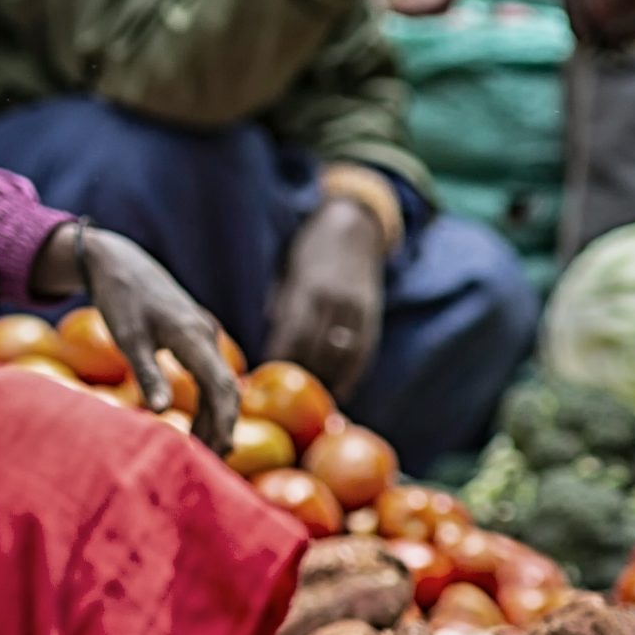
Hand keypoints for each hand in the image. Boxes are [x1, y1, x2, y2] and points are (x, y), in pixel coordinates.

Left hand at [36, 224, 240, 451]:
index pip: (220, 386)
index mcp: (192, 335)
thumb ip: (146, 374)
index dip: (223, 422)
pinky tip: (198, 426)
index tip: (217, 453)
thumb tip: (163, 413)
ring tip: (204, 452)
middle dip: (222, 427)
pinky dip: (208, 402)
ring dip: (215, 418)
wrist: (120, 262)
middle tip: (211, 464)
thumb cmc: (120, 299)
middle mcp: (206, 335)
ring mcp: (204, 334)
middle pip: (227, 389)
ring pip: (220, 383)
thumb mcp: (127, 338)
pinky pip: (211, 374)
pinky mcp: (196, 337)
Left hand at [266, 198, 388, 395]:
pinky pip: (361, 356)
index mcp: (308, 289)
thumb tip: (270, 342)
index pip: (291, 335)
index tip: (261, 380)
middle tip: (280, 403)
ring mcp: (357, 311)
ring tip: (308, 406)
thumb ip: (282, 306)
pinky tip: (337, 392)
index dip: (276, 361)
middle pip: (315, 351)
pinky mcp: (372, 319)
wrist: (356, 228)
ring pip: (340, 358)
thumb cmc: (311, 250)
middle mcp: (335, 302)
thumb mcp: (288, 272)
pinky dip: (349, 377)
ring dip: (325, 383)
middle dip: (297, 378)